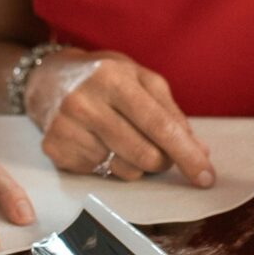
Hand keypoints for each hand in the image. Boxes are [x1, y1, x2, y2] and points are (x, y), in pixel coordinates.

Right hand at [25, 50, 215, 186]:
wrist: (47, 78)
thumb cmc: (102, 78)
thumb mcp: (139, 78)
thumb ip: (171, 113)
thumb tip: (199, 151)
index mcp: (112, 78)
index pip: (159, 125)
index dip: (186, 154)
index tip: (206, 176)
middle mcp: (84, 102)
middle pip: (145, 155)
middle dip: (162, 161)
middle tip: (159, 150)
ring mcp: (66, 127)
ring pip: (125, 171)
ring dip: (136, 165)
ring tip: (123, 140)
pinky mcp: (54, 148)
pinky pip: (100, 175)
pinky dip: (108, 165)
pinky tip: (98, 143)